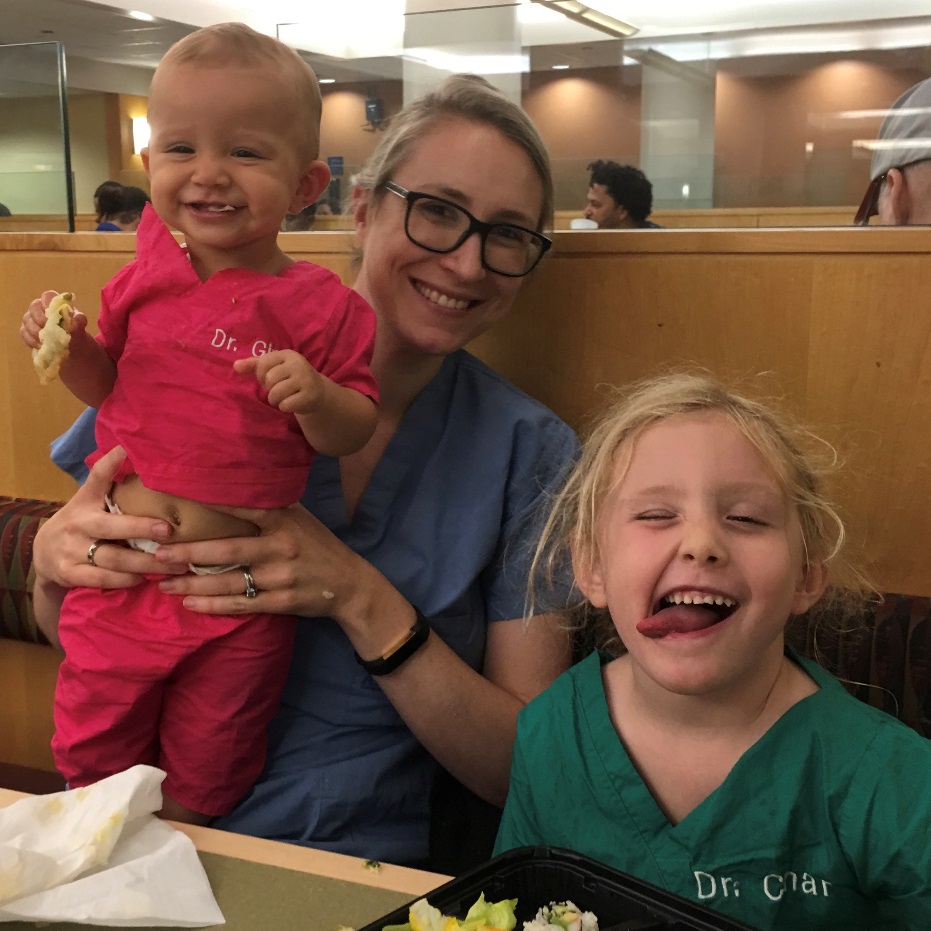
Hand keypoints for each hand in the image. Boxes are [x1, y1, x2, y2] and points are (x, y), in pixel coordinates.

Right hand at [20, 290, 87, 349]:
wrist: (71, 348)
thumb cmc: (76, 334)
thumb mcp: (80, 328)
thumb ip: (80, 321)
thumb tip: (79, 317)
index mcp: (55, 303)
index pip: (47, 296)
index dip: (47, 303)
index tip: (52, 314)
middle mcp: (41, 308)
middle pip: (34, 307)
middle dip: (40, 318)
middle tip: (47, 329)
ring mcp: (32, 319)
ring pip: (27, 320)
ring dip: (35, 331)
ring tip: (45, 341)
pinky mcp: (26, 331)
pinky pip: (24, 333)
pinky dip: (32, 340)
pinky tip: (40, 346)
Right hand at [33, 446, 180, 590]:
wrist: (43, 554)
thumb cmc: (81, 523)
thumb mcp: (90, 501)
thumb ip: (111, 485)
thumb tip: (136, 455)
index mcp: (86, 501)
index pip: (96, 478)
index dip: (110, 464)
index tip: (125, 450)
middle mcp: (78, 523)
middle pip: (112, 527)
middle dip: (141, 528)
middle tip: (168, 530)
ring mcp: (71, 549)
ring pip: (113, 559)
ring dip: (146, 563)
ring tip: (174, 565)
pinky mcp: (69, 573)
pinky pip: (102, 579)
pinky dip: (125, 580)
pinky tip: (144, 579)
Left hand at [155, 502, 376, 622]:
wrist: (350, 585)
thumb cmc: (319, 547)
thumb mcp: (302, 520)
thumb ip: (273, 507)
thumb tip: (235, 485)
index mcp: (285, 521)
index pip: (245, 508)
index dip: (214, 502)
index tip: (181, 497)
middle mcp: (281, 547)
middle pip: (228, 551)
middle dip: (190, 553)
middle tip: (159, 553)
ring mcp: (281, 577)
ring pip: (229, 582)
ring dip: (194, 585)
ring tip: (164, 583)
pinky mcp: (280, 601)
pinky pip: (240, 604)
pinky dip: (213, 605)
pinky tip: (190, 604)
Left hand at [234, 350, 324, 414]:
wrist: (316, 391)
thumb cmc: (289, 377)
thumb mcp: (274, 368)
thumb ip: (254, 365)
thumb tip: (235, 365)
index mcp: (288, 355)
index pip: (263, 364)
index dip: (261, 375)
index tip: (269, 379)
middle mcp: (298, 365)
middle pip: (269, 379)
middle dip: (269, 389)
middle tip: (278, 389)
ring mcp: (305, 380)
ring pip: (276, 393)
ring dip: (275, 399)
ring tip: (282, 397)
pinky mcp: (310, 396)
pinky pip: (286, 404)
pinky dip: (284, 407)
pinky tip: (291, 403)